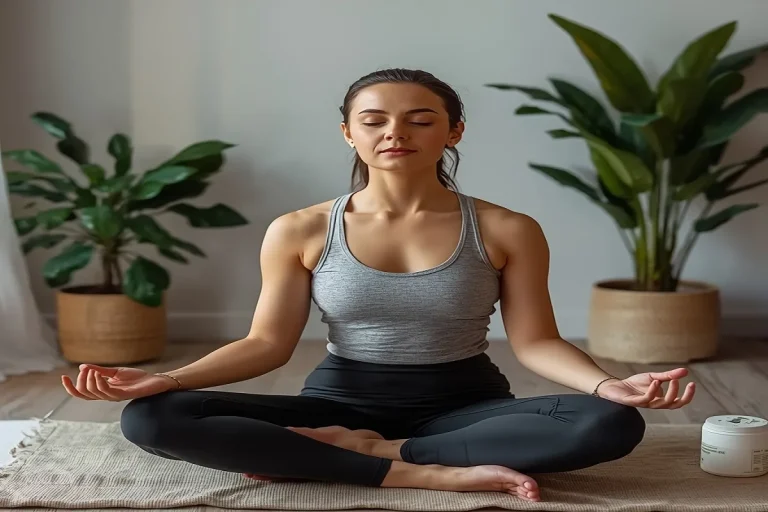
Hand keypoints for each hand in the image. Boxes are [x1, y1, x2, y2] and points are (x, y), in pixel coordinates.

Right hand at [61, 364, 177, 401]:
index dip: (70, 388)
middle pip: (85, 394)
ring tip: (92, 371)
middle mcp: (106, 396)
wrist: (155, 381)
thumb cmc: (137, 378)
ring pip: (94, 393)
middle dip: (81, 381)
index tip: (63, 376)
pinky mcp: (125, 395)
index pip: (81, 394)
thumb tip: (82, 367)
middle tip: (86, 370)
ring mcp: (115, 397)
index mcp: (103, 391)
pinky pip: (108, 393)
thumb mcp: (115, 372)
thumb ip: (100, 371)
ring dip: (90, 380)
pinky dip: (100, 383)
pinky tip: (99, 375)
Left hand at [596, 368, 694, 408]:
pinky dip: (653, 390)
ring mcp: (645, 404)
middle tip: (683, 382)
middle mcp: (655, 404)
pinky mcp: (635, 402)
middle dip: (681, 394)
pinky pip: (646, 399)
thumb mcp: (653, 377)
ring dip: (669, 391)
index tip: (692, 384)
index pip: (678, 402)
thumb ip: (668, 375)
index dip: (688, 396)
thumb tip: (685, 371)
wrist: (616, 386)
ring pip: (661, 403)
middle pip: (672, 404)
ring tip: (670, 379)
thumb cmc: (634, 384)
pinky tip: (655, 382)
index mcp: (661, 399)